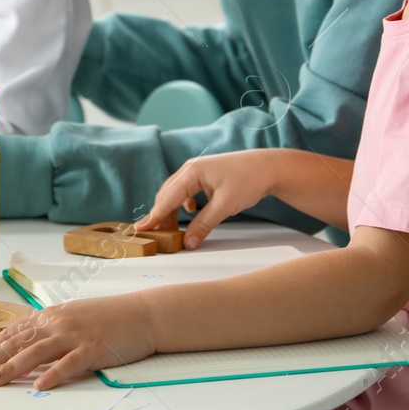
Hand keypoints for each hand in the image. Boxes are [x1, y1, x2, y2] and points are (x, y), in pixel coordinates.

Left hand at [0, 295, 156, 389]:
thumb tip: (25, 343)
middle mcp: (59, 323)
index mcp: (52, 315)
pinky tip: (38, 385)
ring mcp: (75, 335)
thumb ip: (49, 329)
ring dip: (12, 367)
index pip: (13, 332)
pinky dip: (53, 374)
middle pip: (18, 342)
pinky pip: (69, 364)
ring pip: (36, 353)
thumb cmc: (109, 317)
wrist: (143, 313)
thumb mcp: (73, 317)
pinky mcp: (93, 349)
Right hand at [136, 150, 277, 249]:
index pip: (167, 198)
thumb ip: (204, 225)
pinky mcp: (204, 176)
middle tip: (154, 234)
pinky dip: (182, 204)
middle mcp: (190, 169)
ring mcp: (197, 171)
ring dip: (171, 210)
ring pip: (175, 193)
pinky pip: (185, 191)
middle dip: (160, 215)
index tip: (139, 229)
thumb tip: (188, 243)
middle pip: (167, 195)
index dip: (153, 216)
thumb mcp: (224, 206)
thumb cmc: (248, 179)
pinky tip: (190, 212)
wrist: (268, 167)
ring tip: (169, 228)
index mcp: (192, 172)